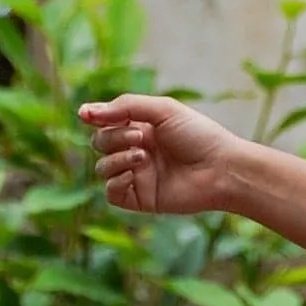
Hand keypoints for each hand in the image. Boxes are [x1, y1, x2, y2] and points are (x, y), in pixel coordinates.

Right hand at [81, 91, 249, 217]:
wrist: (222, 169)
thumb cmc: (198, 135)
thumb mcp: (162, 110)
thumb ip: (124, 107)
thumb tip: (84, 112)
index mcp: (141, 126)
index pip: (105, 121)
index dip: (94, 117)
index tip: (86, 115)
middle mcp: (136, 150)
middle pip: (100, 143)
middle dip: (113, 137)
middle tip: (140, 136)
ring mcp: (137, 175)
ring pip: (102, 168)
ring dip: (116, 159)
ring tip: (143, 156)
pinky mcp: (140, 198)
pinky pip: (111, 192)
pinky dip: (116, 181)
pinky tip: (134, 173)